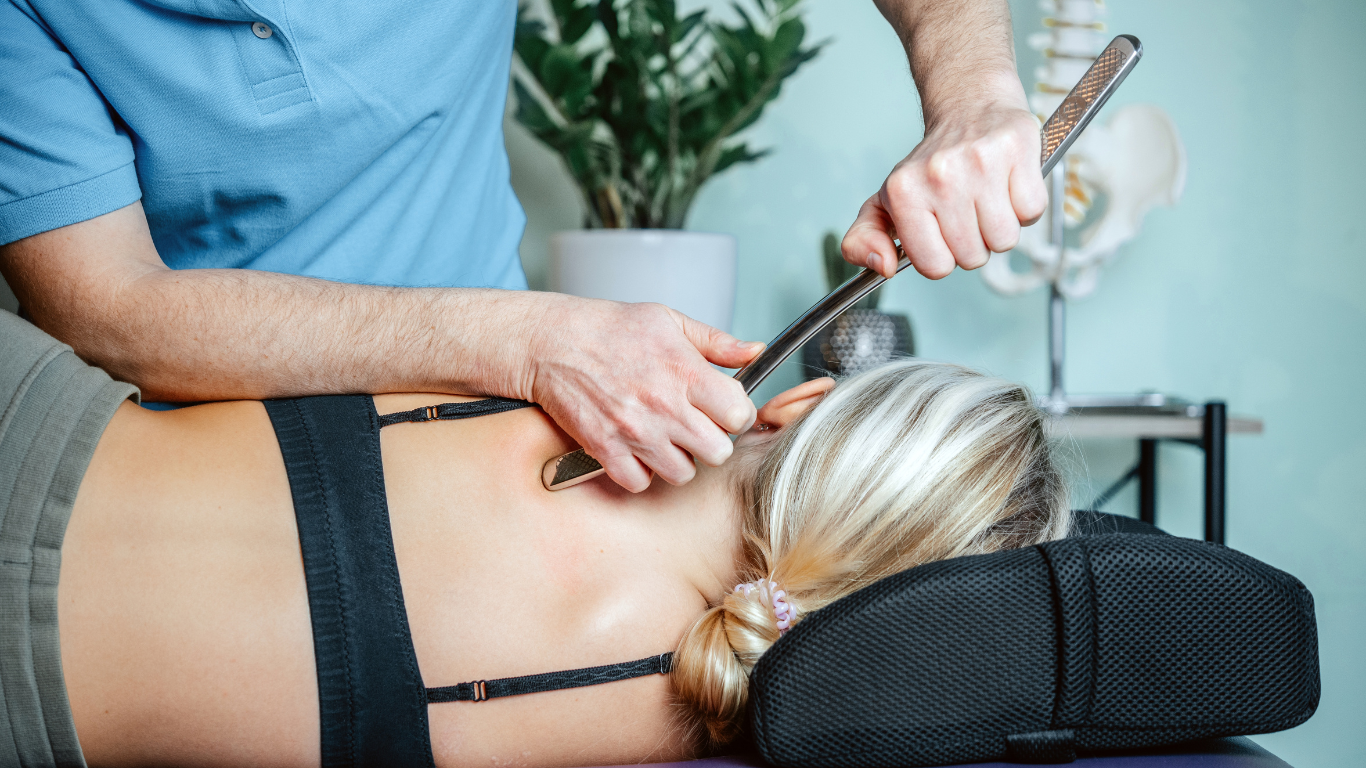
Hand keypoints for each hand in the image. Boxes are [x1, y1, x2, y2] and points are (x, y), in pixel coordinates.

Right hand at [524, 297, 761, 491]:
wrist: (553, 342)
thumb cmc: (611, 329)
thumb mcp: (669, 321)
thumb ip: (717, 341)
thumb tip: (755, 352)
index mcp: (685, 371)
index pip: (740, 415)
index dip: (737, 413)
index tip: (724, 409)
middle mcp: (663, 406)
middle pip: (718, 452)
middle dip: (713, 441)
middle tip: (696, 426)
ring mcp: (634, 432)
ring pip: (682, 473)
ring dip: (678, 459)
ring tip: (666, 436)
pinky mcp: (606, 449)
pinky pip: (640, 483)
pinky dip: (641, 471)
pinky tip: (638, 448)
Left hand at [841, 103, 1046, 279]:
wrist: (968, 106)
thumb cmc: (930, 165)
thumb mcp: (884, 202)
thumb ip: (864, 239)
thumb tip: (884, 266)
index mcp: (903, 192)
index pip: (935, 267)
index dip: (943, 256)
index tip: (941, 231)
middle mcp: (939, 175)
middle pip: (973, 257)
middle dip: (974, 242)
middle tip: (967, 210)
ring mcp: (979, 161)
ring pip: (1005, 239)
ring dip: (1001, 227)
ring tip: (988, 198)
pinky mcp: (1016, 148)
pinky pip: (1032, 211)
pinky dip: (1025, 205)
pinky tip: (1008, 184)